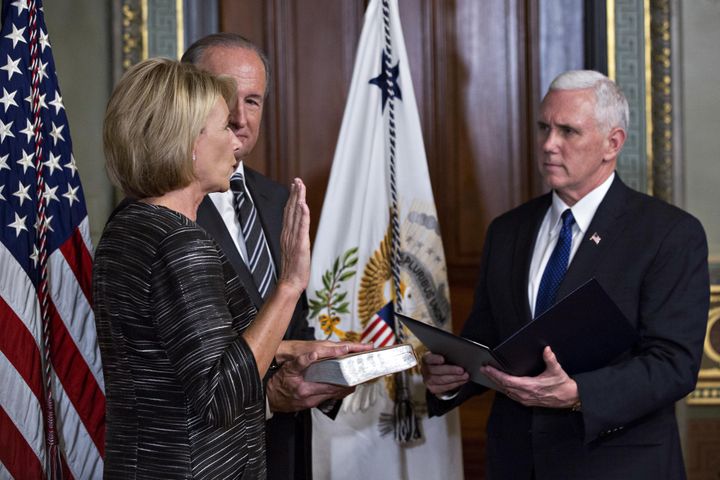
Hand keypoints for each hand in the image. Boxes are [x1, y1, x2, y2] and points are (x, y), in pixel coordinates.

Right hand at [267, 342, 364, 412]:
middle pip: (336, 392)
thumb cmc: (278, 383)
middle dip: (349, 384)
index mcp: (307, 389)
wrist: (269, 399)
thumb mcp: (288, 369)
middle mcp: (311, 399)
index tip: (356, 374)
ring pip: (333, 396)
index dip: (346, 380)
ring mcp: (312, 403)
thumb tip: (314, 355)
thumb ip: (301, 361)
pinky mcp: (311, 405)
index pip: (332, 385)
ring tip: (354, 380)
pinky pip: (327, 398)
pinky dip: (335, 391)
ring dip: (344, 388)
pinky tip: (340, 385)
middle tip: (360, 376)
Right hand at [278, 179, 310, 295]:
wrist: (290, 283)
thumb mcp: (293, 250)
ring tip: (300, 186)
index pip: (289, 213)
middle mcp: (288, 234)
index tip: (294, 186)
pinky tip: (303, 205)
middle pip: (291, 210)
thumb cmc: (293, 269)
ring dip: (298, 199)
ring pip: (295, 215)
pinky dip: (302, 215)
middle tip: (297, 180)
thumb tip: (297, 230)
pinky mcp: (300, 245)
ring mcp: (293, 239)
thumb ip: (294, 238)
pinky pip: (301, 227)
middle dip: (294, 194)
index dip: (291, 198)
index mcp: (286, 235)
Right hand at [421, 351, 469, 394]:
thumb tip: (458, 356)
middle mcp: (425, 370)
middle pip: (436, 370)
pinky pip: (445, 387)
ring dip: (455, 378)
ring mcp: (428, 380)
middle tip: (461, 370)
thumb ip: (447, 355)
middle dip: (450, 370)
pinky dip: (455, 384)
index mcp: (426, 359)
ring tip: (465, 376)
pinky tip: (462, 381)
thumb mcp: (442, 355)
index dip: (435, 359)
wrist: (438, 373)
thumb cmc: (442, 362)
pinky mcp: (433, 388)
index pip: (429, 358)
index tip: (442, 359)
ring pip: (441, 380)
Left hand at [480, 346, 578, 408]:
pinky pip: (512, 396)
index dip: (495, 374)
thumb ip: (550, 359)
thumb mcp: (557, 370)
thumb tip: (546, 349)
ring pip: (506, 392)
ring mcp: (526, 399)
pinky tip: (501, 385)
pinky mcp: (528, 402)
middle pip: (503, 386)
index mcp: (530, 386)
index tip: (487, 368)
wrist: (570, 398)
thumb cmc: (562, 385)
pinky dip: (504, 389)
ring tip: (489, 375)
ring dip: (497, 383)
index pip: (507, 380)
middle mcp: (525, 394)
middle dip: (492, 377)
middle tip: (483, 369)